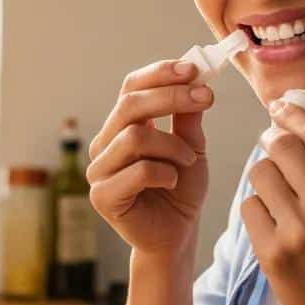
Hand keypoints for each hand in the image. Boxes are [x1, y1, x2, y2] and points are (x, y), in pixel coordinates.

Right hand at [87, 59, 213, 257]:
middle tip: (206, 98)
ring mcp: (99, 170)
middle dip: (171, 97)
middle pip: (130, 105)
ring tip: (189, 161)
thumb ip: (188, 115)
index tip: (194, 70)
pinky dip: (165, 172)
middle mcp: (104, 144)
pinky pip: (137, 171)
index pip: (131, 87)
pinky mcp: (102, 196)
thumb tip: (195, 75)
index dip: (161, 74)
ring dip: (172, 145)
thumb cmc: (181, 190)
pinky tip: (172, 181)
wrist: (177, 234)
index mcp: (121, 126)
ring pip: (134, 136)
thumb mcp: (192, 145)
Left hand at [240, 99, 304, 304]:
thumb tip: (296, 122)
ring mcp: (298, 229)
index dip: (292, 114)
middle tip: (273, 150)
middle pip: (282, 147)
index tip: (279, 107)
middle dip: (273, 144)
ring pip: (260, 174)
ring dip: (264, 178)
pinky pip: (250, 206)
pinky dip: (257, 210)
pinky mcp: (273, 250)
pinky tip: (272, 225)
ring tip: (278, 196)